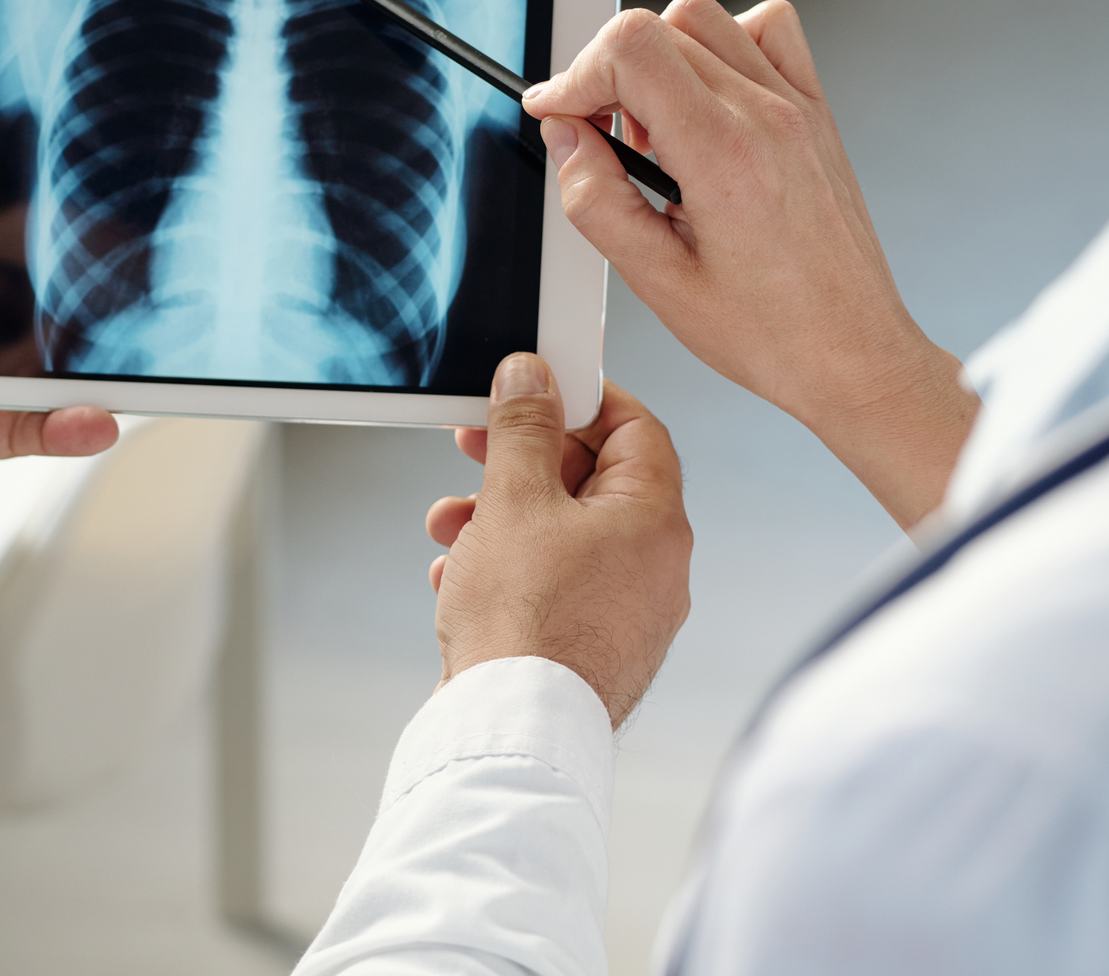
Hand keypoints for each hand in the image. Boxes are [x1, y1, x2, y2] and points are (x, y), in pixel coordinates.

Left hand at [0, 58, 117, 570]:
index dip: (14, 189)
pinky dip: (67, 423)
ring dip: (84, 346)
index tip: (64, 157)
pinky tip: (97, 412)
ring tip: (131, 327)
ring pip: (39, 352)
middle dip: (69, 264)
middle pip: (20, 280)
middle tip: (124, 239)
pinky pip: (30, 425)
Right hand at [426, 354, 689, 727]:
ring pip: (564, 537)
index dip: (581, 399)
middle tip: (475, 447)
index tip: (532, 390)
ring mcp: (628, 613)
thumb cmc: (525, 623)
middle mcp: (655, 567)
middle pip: (592, 482)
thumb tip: (532, 377)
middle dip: (521, 462)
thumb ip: (523, 428)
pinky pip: (555, 586)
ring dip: (501, 518)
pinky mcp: (594, 648)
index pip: (635, 427)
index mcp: (654, 520)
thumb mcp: (514, 498)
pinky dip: (509, 570)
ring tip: (453, 525)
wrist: (513, 731)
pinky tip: (461, 577)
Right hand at [522, 0, 975, 529]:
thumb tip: (565, 139)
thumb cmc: (770, 331)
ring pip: (705, 17)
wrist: (852, 352)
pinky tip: (705, 104)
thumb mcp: (656, 282)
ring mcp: (796, 106)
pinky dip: (722, 46)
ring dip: (659, 56)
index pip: (631, 49)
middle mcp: (766, 115)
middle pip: (658, 26)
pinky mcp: (813, 112)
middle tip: (598, 135)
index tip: (557, 114)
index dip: (575, 75)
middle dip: (606, 72)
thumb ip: (596, 200)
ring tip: (652, 128)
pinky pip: (767, 29)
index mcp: (724, 154)